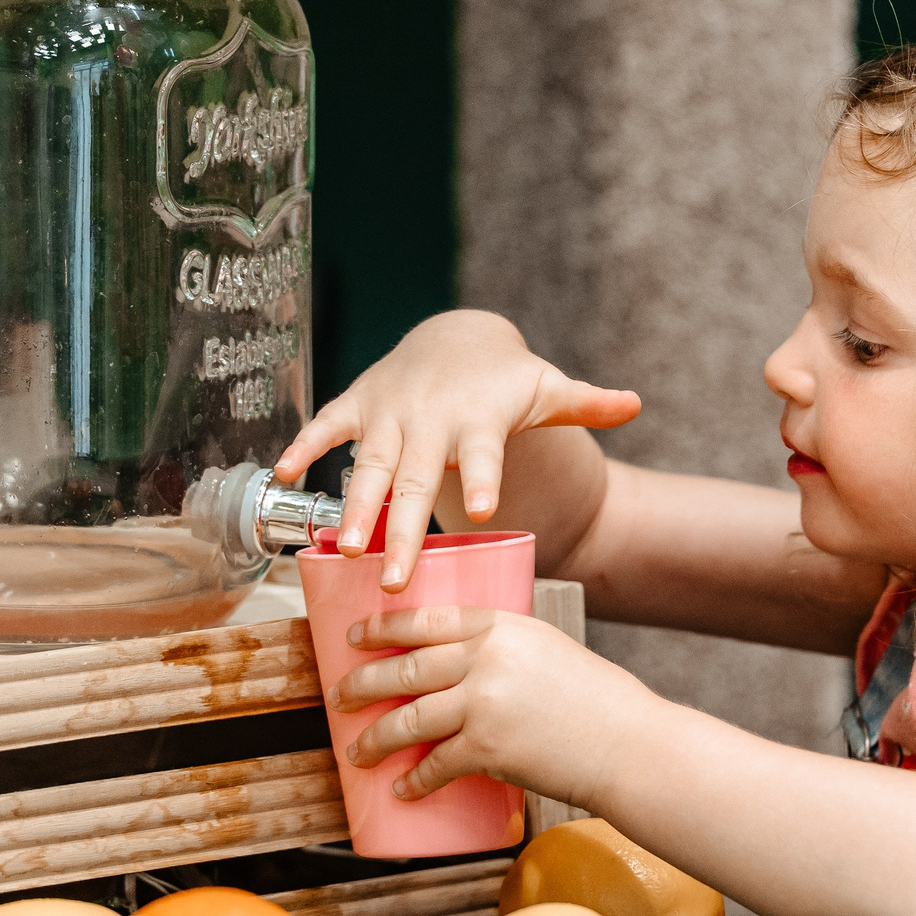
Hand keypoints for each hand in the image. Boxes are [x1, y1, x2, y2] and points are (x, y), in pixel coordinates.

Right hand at [273, 309, 640, 590]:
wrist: (457, 337)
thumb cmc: (505, 381)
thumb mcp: (546, 389)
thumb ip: (587, 402)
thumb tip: (636, 402)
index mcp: (479, 420)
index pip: (484, 454)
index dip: (484, 480)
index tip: (483, 512)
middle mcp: (431, 419)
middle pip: (417, 480)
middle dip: (405, 530)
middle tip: (396, 578)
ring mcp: (391, 412)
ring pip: (369, 465)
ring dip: (352, 505)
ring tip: (342, 548)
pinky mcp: (359, 405)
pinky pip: (327, 428)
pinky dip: (303, 447)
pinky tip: (279, 476)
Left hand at [329, 606, 649, 804]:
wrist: (630, 745)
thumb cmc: (599, 702)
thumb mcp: (549, 650)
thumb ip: (503, 650)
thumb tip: (459, 665)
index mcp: (502, 626)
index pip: (425, 619)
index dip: (381, 628)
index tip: (354, 637)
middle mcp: (487, 657)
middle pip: (404, 667)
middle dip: (362, 685)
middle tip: (340, 697)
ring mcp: (484, 701)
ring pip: (408, 718)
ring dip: (376, 738)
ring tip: (358, 752)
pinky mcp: (488, 747)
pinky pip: (436, 763)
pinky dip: (415, 780)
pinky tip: (404, 789)